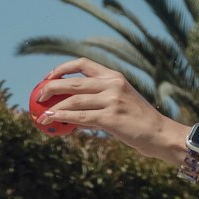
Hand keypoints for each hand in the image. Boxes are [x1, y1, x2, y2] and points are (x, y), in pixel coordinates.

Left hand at [37, 59, 182, 163]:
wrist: (159, 134)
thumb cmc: (138, 123)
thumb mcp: (120, 106)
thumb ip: (97, 105)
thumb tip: (72, 115)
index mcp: (114, 77)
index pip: (84, 64)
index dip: (63, 68)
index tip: (49, 77)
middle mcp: (112, 84)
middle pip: (74, 81)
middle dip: (52, 87)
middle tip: (39, 95)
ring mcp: (112, 100)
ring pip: (75, 100)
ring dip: (54, 107)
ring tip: (41, 115)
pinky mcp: (110, 117)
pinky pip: (81, 117)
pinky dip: (64, 118)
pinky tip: (52, 120)